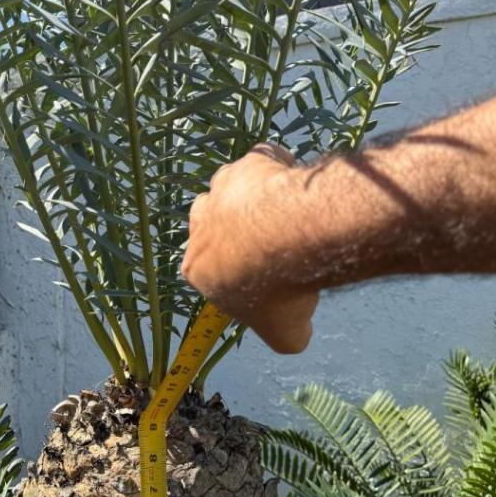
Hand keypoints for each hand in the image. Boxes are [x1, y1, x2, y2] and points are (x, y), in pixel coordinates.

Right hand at [181, 144, 318, 353]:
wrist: (290, 237)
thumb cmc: (278, 291)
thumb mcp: (286, 334)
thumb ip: (287, 336)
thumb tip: (299, 335)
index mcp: (196, 268)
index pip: (207, 271)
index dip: (235, 274)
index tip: (264, 278)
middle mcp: (199, 225)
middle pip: (212, 224)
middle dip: (237, 231)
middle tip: (275, 243)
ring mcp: (221, 189)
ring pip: (231, 188)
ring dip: (252, 196)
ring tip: (287, 212)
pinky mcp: (247, 163)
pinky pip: (262, 160)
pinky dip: (277, 168)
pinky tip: (299, 186)